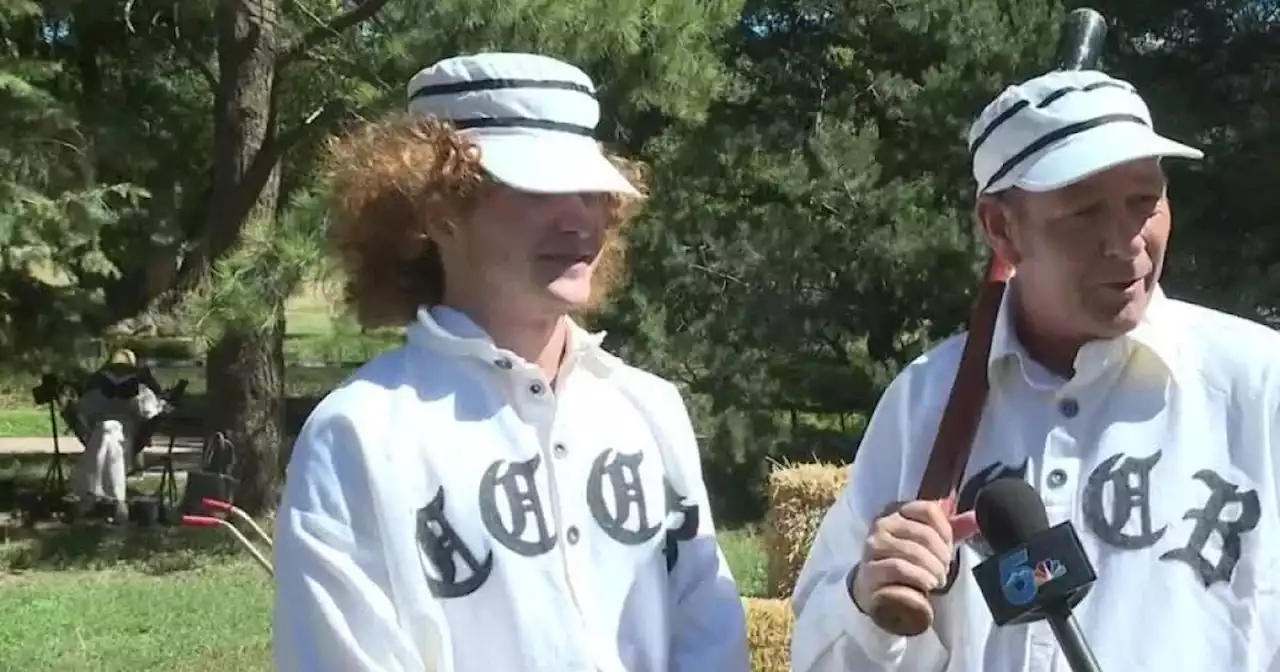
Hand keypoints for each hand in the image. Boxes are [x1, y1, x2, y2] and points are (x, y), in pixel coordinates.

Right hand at [851, 496, 978, 612]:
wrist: (875, 590)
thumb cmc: (905, 562)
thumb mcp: (929, 543)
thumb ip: (952, 529)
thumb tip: (975, 518)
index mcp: (897, 511)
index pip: (929, 510)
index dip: (946, 531)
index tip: (949, 549)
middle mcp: (881, 524)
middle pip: (924, 533)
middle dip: (942, 556)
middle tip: (945, 570)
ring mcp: (873, 547)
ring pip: (913, 552)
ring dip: (933, 570)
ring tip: (937, 580)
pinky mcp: (870, 570)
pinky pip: (899, 568)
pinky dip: (919, 578)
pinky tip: (927, 585)